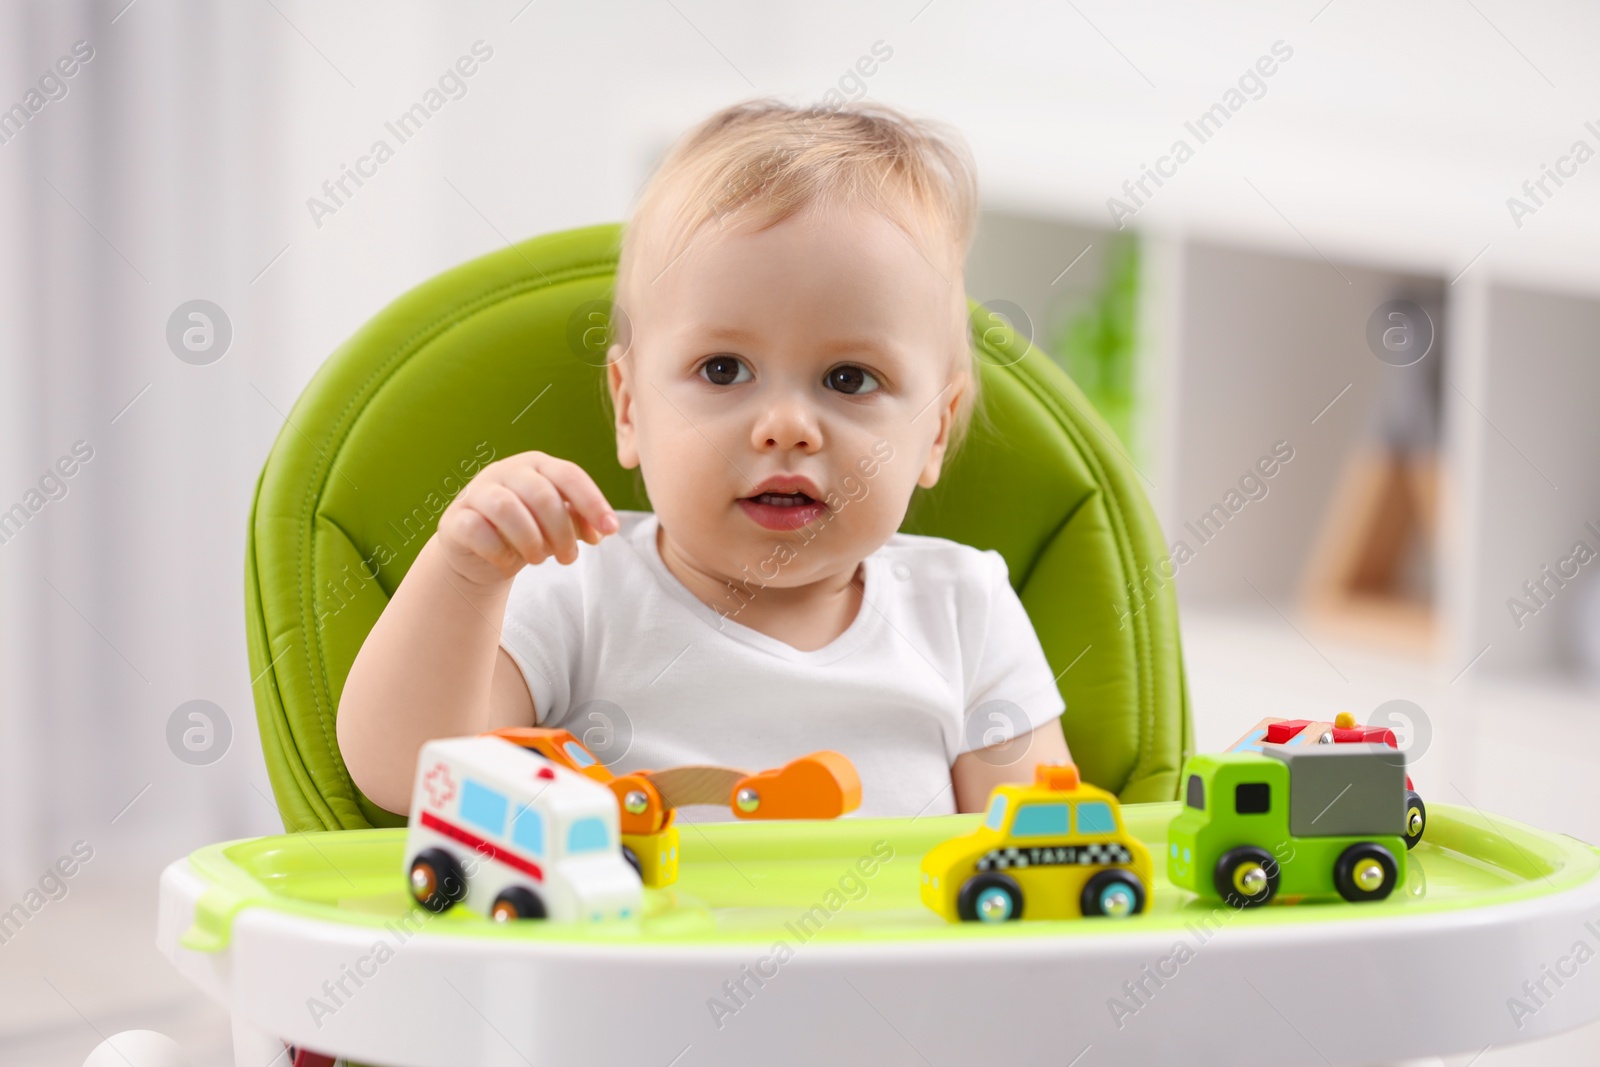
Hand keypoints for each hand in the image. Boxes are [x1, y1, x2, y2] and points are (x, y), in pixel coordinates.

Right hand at [435, 450, 619, 586]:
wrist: (478, 553)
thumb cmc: (525, 532)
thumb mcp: (557, 525)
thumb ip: (579, 521)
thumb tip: (603, 530)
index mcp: (536, 465)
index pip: (569, 475)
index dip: (593, 502)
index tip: (611, 530)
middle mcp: (505, 471)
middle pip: (542, 495)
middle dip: (562, 532)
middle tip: (568, 558)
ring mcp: (476, 492)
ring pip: (507, 509)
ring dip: (531, 541)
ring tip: (539, 559)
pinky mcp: (455, 519)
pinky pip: (478, 531)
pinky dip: (500, 551)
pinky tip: (509, 562)